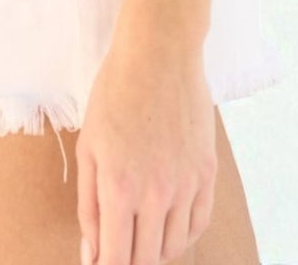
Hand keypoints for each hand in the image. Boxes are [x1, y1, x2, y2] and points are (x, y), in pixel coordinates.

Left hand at [76, 30, 216, 264]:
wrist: (159, 53)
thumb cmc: (116, 94)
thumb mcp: (89, 148)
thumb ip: (89, 207)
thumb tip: (92, 255)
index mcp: (120, 188)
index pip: (117, 261)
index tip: (104, 261)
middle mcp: (156, 193)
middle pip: (147, 259)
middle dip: (130, 260)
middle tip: (121, 244)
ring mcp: (187, 184)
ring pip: (175, 247)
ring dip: (156, 249)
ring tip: (143, 232)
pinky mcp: (208, 171)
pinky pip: (200, 224)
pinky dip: (184, 234)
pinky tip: (170, 223)